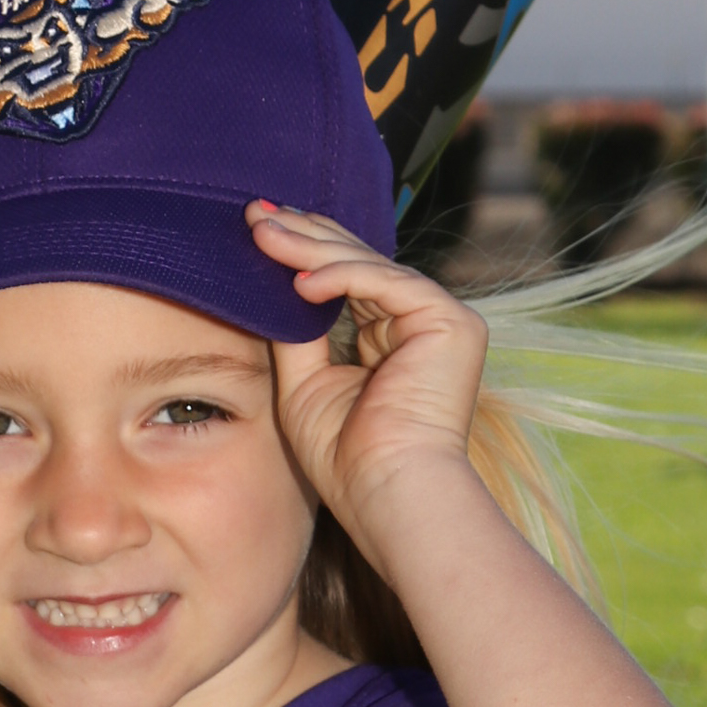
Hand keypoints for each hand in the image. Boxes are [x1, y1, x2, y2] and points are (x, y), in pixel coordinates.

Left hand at [246, 201, 487, 571]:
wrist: (388, 494)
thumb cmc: (346, 459)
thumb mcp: (305, 384)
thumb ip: (297, 334)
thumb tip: (274, 285)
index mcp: (391, 337)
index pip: (346, 280)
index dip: (303, 252)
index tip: (256, 230)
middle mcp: (420, 322)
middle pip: (356, 262)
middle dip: (303, 235)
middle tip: (254, 211)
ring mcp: (441, 320)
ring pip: (369, 266)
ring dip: (312, 248)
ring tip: (263, 234)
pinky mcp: (452, 323)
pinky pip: (388, 283)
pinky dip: (343, 277)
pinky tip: (300, 280)